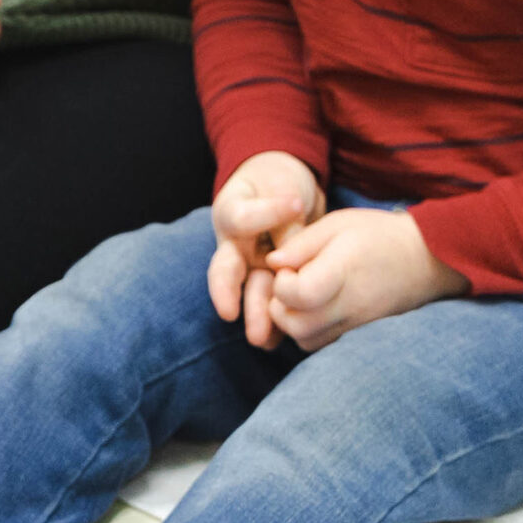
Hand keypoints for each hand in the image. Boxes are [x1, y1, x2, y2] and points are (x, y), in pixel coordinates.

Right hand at [208, 152, 323, 349]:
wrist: (286, 189)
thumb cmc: (279, 182)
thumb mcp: (284, 188)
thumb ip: (286, 223)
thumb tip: (291, 263)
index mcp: (231, 212)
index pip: (241, 217)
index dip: (267, 213)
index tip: (296, 203)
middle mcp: (234, 244)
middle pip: (227, 270)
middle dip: (227, 293)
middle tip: (229, 314)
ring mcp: (250, 266)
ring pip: (250, 292)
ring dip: (255, 315)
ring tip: (263, 338)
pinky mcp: (271, 281)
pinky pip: (271, 303)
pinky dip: (277, 322)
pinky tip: (283, 339)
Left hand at [267, 207, 465, 351]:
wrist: (426, 260)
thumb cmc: (379, 235)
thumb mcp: (339, 223)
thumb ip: (302, 243)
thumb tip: (272, 263)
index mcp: (343, 272)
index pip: (300, 295)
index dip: (282, 284)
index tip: (288, 268)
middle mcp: (350, 305)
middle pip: (296, 325)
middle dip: (279, 306)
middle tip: (289, 282)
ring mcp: (356, 325)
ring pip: (305, 340)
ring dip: (292, 320)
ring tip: (301, 294)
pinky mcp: (358, 335)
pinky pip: (321, 344)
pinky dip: (309, 330)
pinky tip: (316, 306)